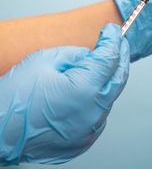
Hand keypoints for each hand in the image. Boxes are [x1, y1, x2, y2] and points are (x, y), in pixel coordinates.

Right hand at [0, 24, 128, 164]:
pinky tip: (80, 95)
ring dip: (105, 82)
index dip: (112, 41)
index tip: (112, 30)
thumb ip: (74, 54)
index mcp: (85, 89)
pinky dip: (94, 102)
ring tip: (92, 70)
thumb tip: (90, 55)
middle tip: (117, 44)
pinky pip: (96, 116)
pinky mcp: (83, 141)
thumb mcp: (42, 61)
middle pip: (118, 78)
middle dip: (119, 58)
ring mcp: (89, 129)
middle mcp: (93, 112)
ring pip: (108, 98)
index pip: (110, 58)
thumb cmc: (12, 100)